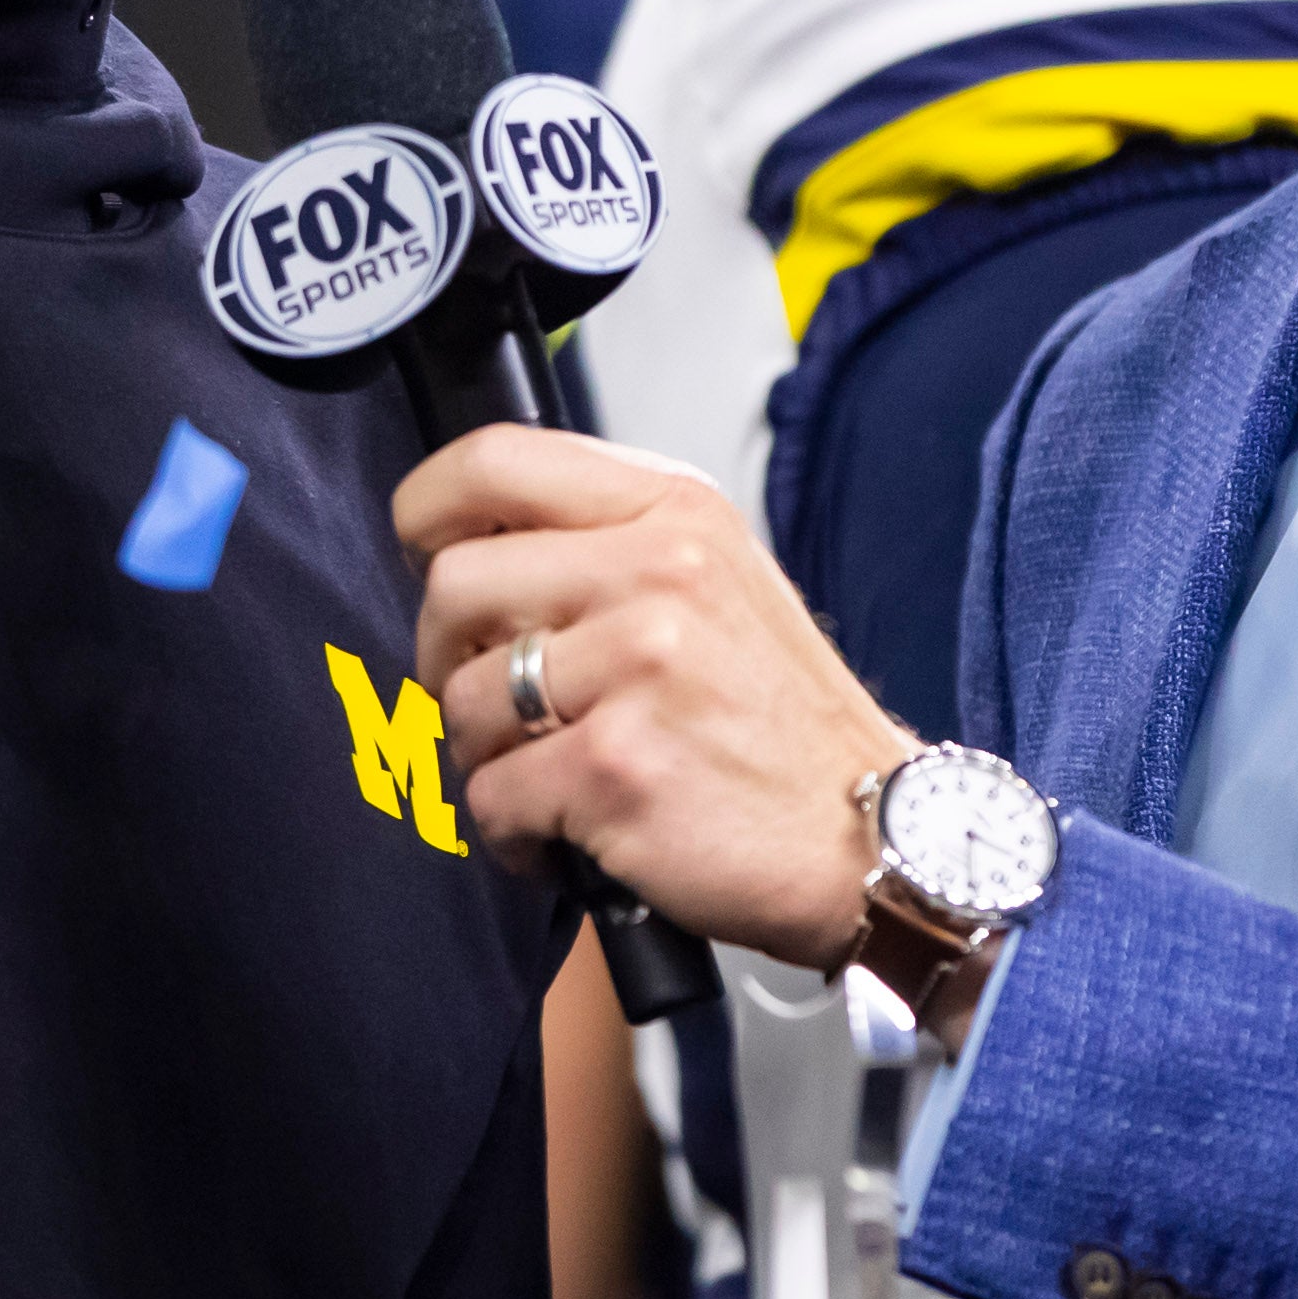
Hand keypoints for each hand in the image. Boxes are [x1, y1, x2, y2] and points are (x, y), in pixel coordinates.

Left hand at [397, 423, 916, 967]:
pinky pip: (491, 797)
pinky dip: (515, 834)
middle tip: (501, 704)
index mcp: (675, 510)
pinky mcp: (614, 767)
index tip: (430, 557)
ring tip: (554, 776)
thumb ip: (608, 542)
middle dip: (447, 659)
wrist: (869, 837)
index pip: (492, 461)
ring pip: (459, 701)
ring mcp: (638, 668)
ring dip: (486, 759)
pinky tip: (570, 836)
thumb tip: (470, 541)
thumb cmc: (782, 724)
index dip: (428, 513)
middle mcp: (658, 571)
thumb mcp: (718, 580)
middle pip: (453, 586)